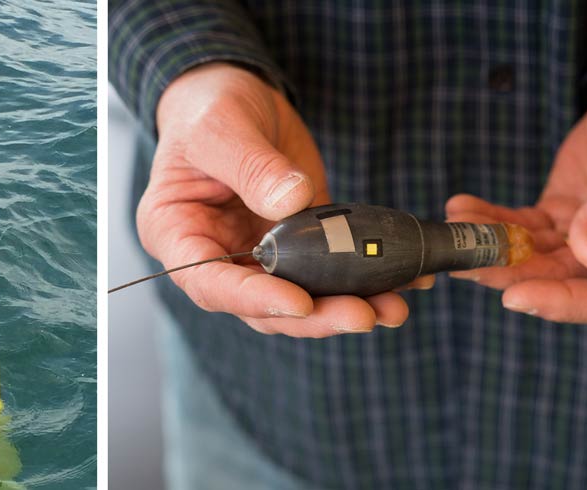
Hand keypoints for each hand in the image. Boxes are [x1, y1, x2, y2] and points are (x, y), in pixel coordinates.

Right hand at [138, 63, 427, 336]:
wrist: (236, 93)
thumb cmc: (209, 107)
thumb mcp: (221, 127)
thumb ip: (251, 165)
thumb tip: (292, 202)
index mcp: (178, 234)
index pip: (211, 284)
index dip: (255, 300)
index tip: (300, 303)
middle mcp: (218, 256)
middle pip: (263, 307)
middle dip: (315, 316)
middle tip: (363, 315)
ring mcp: (261, 255)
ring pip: (302, 298)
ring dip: (346, 307)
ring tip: (394, 308)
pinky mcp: (301, 243)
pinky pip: (331, 269)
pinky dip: (366, 279)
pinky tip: (408, 280)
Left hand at [445, 83, 586, 325]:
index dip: (566, 304)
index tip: (517, 297)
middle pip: (566, 282)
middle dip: (512, 274)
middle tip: (466, 263)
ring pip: (537, 259)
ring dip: (494, 248)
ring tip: (455, 234)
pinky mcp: (563, 222)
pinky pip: (523, 229)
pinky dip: (492, 221)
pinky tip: (461, 210)